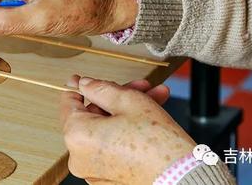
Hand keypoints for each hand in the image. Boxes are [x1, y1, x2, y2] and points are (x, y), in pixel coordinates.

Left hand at [60, 75, 195, 184]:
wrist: (182, 177)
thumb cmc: (157, 143)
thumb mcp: (128, 100)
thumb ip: (101, 88)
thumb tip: (85, 83)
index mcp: (76, 135)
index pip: (69, 102)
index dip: (81, 85)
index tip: (86, 78)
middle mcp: (79, 157)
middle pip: (93, 115)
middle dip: (118, 98)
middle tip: (141, 86)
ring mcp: (93, 170)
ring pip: (106, 129)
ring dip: (128, 111)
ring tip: (155, 98)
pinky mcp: (109, 178)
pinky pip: (112, 145)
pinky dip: (127, 131)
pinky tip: (150, 116)